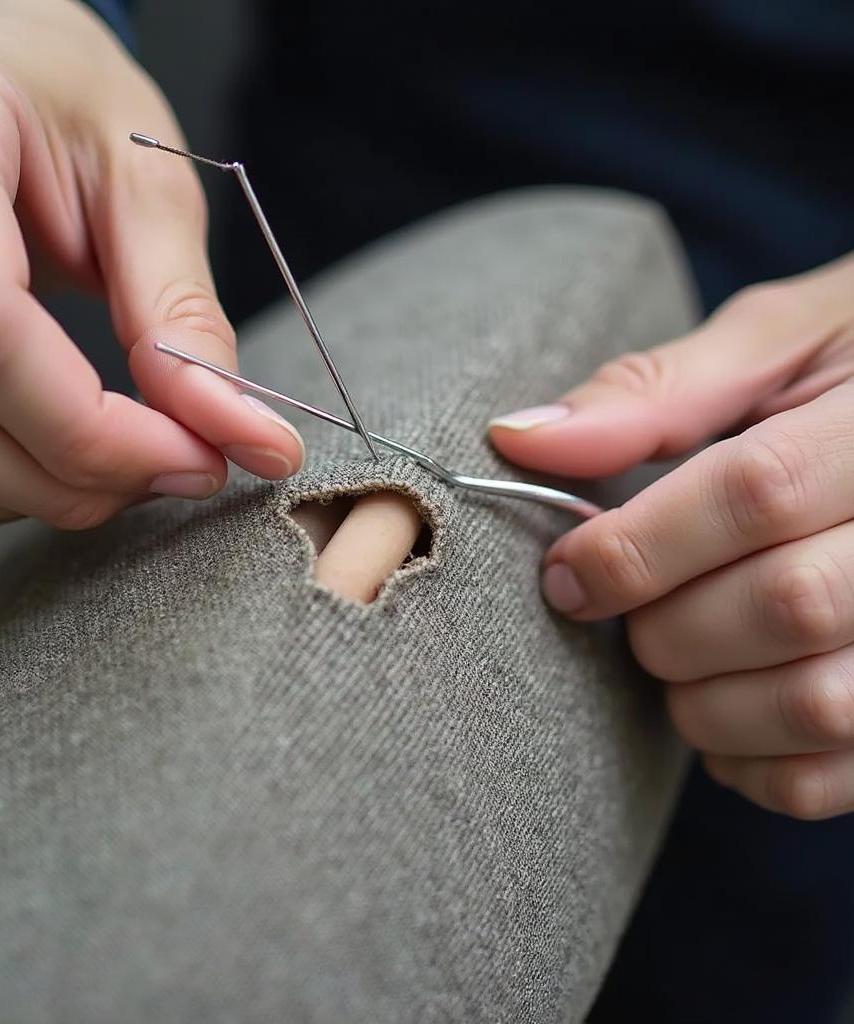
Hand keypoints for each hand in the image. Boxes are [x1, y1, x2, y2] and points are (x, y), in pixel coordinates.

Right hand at [0, 0, 303, 530]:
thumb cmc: (68, 106)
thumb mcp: (149, 183)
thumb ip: (184, 316)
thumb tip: (243, 436)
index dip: (90, 426)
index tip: (193, 456)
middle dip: (63, 477)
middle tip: (170, 470)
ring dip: (17, 497)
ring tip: (114, 469)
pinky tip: (40, 467)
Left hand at [488, 256, 853, 818]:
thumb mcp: (778, 344)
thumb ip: (657, 392)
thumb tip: (520, 438)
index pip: (757, 494)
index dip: (638, 545)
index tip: (567, 572)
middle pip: (784, 606)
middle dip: (664, 625)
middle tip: (626, 610)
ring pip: (816, 704)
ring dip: (703, 703)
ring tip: (675, 655)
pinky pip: (833, 775)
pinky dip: (753, 766)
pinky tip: (725, 712)